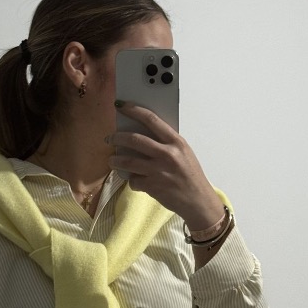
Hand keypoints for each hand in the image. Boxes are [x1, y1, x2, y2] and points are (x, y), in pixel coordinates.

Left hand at [107, 101, 223, 229]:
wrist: (198, 201)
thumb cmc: (191, 176)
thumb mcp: (183, 153)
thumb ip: (166, 143)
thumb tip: (142, 134)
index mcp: (176, 142)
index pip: (151, 119)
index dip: (133, 110)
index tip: (121, 106)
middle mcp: (166, 154)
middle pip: (134, 139)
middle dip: (117, 137)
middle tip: (110, 138)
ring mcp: (158, 171)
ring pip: (127, 161)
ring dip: (115, 160)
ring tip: (112, 160)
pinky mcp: (152, 186)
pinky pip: (133, 181)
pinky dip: (131, 181)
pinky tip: (135, 181)